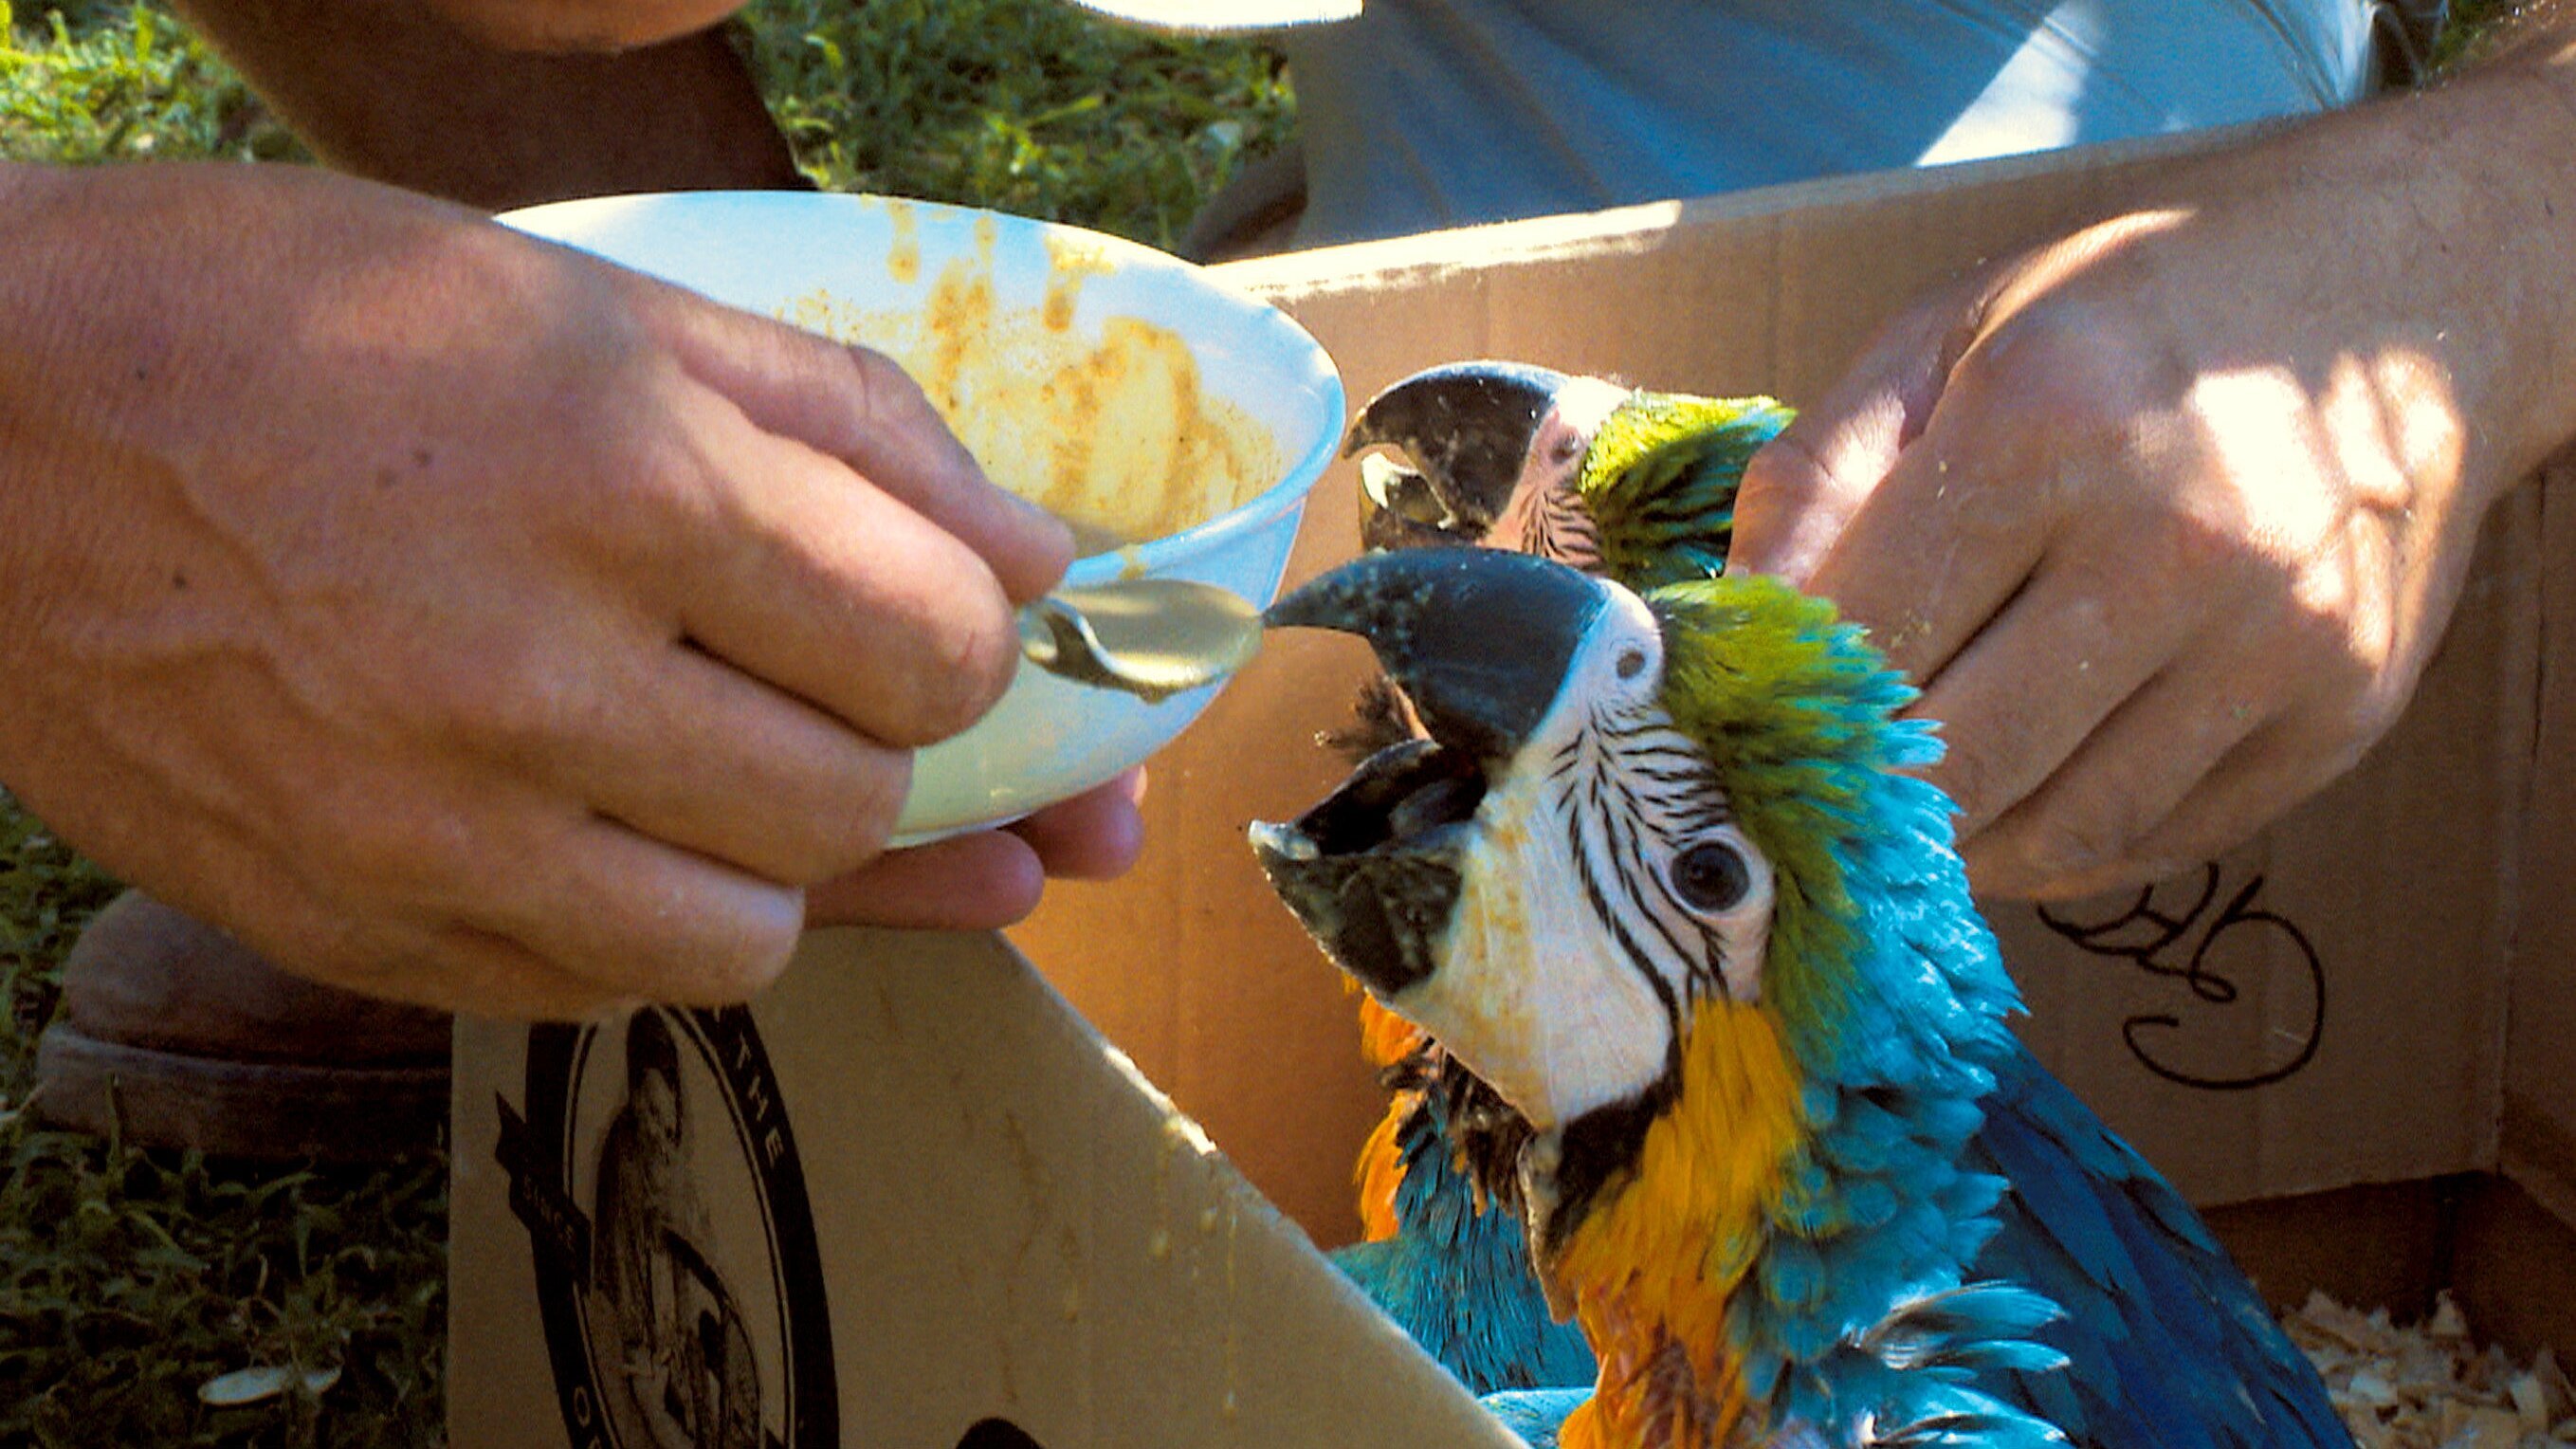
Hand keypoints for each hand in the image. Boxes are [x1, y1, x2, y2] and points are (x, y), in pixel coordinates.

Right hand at [0, 161, 1090, 1015]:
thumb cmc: (299, 326)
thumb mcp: (599, 305)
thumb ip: (855, 430)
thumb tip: (1042, 563)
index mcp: (620, 480)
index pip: (936, 644)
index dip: (978, 638)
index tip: (943, 618)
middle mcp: (532, 677)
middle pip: (859, 802)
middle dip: (887, 745)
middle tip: (823, 683)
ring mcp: (431, 830)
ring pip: (748, 938)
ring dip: (778, 861)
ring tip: (718, 763)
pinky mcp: (353, 929)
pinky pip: (598, 993)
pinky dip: (647, 922)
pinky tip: (610, 824)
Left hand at [1727, 100, 2568, 899]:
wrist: (2401, 297)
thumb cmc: (2129, 317)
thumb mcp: (1938, 341)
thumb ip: (1812, 486)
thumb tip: (1722, 644)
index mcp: (2049, 425)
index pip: (1865, 642)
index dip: (1781, 707)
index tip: (1739, 731)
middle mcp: (2180, 543)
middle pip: (1954, 763)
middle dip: (1856, 798)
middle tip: (1802, 798)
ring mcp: (2280, 644)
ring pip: (2053, 835)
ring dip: (1952, 844)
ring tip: (1905, 800)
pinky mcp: (2343, 719)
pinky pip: (2152, 845)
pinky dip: (2055, 846)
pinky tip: (2017, 790)